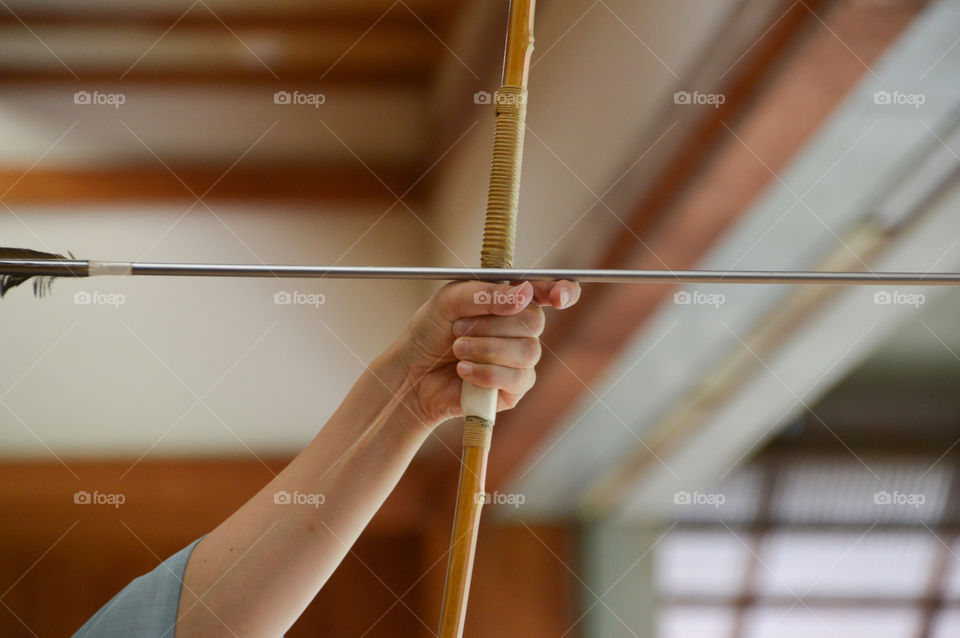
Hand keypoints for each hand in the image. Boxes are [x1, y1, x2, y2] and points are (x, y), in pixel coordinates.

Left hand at [388, 280, 579, 428]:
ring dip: (485, 348)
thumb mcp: (450, 301)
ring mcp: (520, 359)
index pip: (549, 290)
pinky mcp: (515, 388)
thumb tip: (525, 295)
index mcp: (509, 299)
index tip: (557, 297)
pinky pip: (516, 377)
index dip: (562, 291)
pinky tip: (464, 371)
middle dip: (494, 324)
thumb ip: (485, 293)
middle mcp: (520, 328)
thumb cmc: (430, 332)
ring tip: (457, 350)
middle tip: (459, 328)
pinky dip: (486, 373)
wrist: (413, 373)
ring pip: (527, 350)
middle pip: (534, 320)